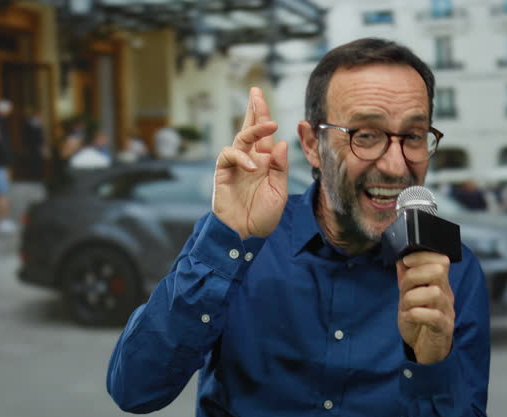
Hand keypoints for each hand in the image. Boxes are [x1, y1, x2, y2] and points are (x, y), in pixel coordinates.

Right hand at [213, 87, 288, 238]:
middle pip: (250, 129)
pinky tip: (252, 165)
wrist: (245, 234)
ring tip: (268, 125)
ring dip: (254, 129)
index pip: (265, 135)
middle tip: (256, 91)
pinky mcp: (223, 172)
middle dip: (254, 110)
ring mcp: (236, 165)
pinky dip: (241, 156)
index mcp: (265, 162)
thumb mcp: (279, 192)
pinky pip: (229, 154)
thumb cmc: (263, 216)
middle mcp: (250, 159)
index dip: (265, 117)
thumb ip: (280, 168)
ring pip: (241, 138)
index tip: (265, 98)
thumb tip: (282, 143)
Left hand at [396, 252, 455, 363]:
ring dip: (412, 297)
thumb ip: (407, 279)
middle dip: (414, 275)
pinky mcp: (444, 328)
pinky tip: (408, 316)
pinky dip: (416, 314)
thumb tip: (401, 260)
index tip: (406, 261)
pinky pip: (434, 316)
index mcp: (439, 285)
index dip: (422, 256)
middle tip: (404, 287)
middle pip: (439, 271)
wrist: (428, 350)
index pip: (440, 260)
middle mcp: (446, 295)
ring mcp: (447, 311)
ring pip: (434, 293)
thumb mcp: (409, 298)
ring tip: (405, 306)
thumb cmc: (419, 322)